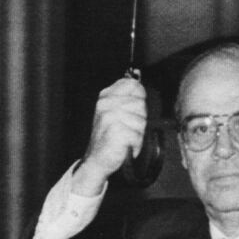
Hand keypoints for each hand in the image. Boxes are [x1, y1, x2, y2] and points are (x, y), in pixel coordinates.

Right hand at [72, 78, 147, 195]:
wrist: (97, 159)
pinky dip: (135, 144)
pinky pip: (138, 135)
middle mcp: (106, 104)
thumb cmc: (109, 136)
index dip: (140, 97)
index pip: (134, 85)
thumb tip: (138, 79)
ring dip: (137, 133)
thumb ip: (126, 96)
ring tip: (125, 137)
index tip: (133, 109)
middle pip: (141, 104)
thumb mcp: (115, 111)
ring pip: (142, 121)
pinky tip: (124, 145)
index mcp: (106, 96)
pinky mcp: (116, 131)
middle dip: (139, 119)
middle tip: (126, 128)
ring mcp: (110, 117)